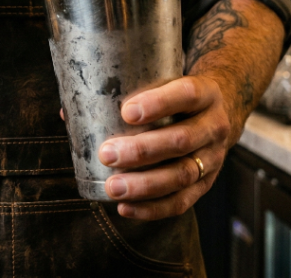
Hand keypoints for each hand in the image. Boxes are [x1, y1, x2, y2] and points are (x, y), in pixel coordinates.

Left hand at [97, 76, 234, 219]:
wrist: (224, 107)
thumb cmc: (179, 95)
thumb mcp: (166, 81)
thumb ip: (124, 93)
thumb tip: (66, 112)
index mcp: (206, 93)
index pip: (187, 95)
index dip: (159, 104)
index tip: (126, 112)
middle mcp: (214, 125)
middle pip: (182, 140)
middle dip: (142, 150)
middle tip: (107, 153)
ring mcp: (214, 157)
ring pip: (182, 174)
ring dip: (145, 184)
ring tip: (112, 187)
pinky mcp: (206, 183)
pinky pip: (182, 201)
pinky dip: (153, 208)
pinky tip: (126, 207)